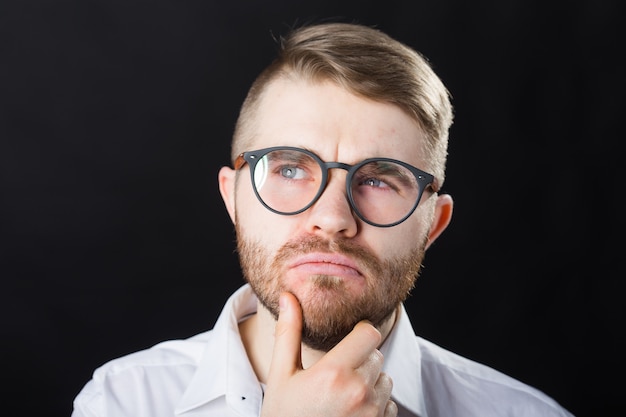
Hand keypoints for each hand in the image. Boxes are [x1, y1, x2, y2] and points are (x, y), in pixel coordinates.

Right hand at [260, 292, 396, 416]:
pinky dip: (376, 406)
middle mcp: (358, 392)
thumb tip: (288, 297)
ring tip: (342, 397)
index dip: (360, 332)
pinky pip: (390, 406)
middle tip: (336, 375)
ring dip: (371, 383)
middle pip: (377, 355)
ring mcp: (372, 414)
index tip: (349, 338)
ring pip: (385, 380)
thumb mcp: (281, 376)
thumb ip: (288, 333)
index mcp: (334, 373)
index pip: (369, 333)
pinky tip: (350, 414)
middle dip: (361, 359)